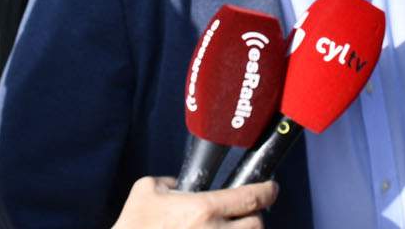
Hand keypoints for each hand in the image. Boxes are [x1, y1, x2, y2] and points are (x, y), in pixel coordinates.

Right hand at [111, 176, 277, 228]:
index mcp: (203, 209)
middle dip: (253, 219)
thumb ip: (170, 181)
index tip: (271, 188)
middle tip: (244, 215)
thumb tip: (183, 185)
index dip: (267, 190)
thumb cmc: (133, 227)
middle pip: (257, 226)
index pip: (251, 197)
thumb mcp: (146, 190)